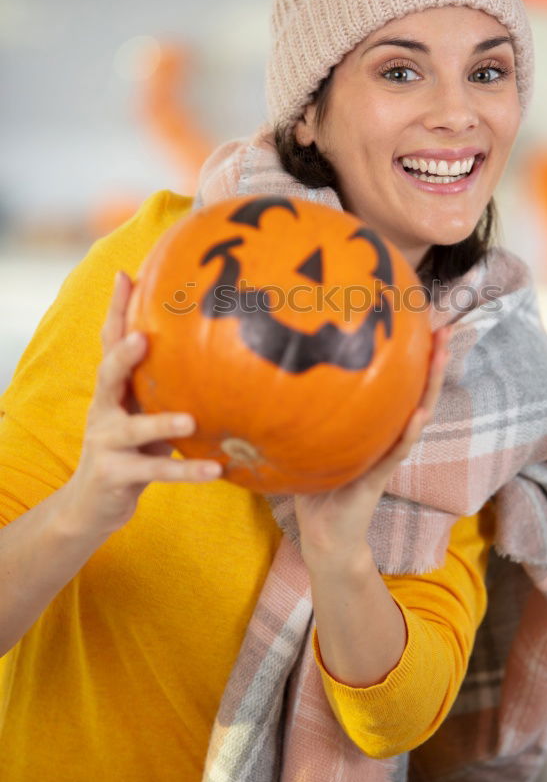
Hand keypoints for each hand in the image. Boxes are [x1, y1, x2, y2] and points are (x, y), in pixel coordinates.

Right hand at [61, 270, 222, 540]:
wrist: (93, 505)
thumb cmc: (132, 448)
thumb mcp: (142, 412)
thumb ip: (165, 384)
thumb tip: (215, 347)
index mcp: (112, 390)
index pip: (111, 343)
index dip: (115, 310)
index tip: (125, 276)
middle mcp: (103, 411)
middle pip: (107, 376)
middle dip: (122, 356)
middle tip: (142, 339)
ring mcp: (106, 443)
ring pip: (132, 429)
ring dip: (160, 423)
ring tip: (189, 420)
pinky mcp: (116, 476)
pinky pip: (156, 473)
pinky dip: (187, 471)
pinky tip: (216, 470)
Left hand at [294, 325, 451, 571]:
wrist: (323, 533)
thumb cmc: (316, 482)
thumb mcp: (311, 436)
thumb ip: (307, 406)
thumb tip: (281, 363)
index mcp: (377, 425)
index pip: (400, 383)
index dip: (413, 354)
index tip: (422, 319)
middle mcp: (389, 436)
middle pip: (418, 391)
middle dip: (433, 360)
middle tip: (444, 328)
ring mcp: (387, 456)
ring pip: (417, 415)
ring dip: (430, 386)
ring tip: (441, 356)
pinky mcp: (378, 478)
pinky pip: (396, 452)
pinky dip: (409, 433)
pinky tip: (419, 414)